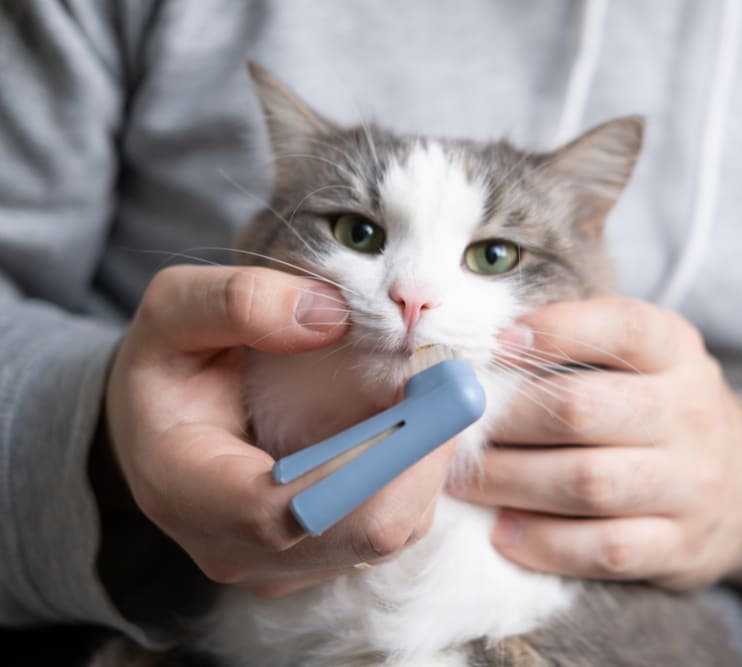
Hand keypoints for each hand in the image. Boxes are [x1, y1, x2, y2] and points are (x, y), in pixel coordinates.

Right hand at [104, 265, 454, 596]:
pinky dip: (418, 472)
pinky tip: (414, 419)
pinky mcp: (323, 559)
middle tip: (449, 375)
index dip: (378, 456)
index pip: (294, 510)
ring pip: (392, 533)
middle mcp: (239, 551)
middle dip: (423, 451)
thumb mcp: (172, 312)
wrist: (160, 427)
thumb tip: (333, 316)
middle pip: (365, 532)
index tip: (428, 383)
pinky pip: (394, 526)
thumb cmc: (167, 369)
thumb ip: (237, 302)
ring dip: (428, 459)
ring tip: (430, 388)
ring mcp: (285, 566)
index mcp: (189, 493)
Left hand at [451, 298, 741, 609]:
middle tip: (460, 430)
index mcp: (678, 352)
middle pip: (584, 411)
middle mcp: (691, 413)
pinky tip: (503, 532)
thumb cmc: (664, 409)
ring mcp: (691, 484)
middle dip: (508, 421)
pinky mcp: (680, 546)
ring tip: (465, 482)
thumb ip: (582, 341)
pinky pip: (603, 549)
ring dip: (511, 483)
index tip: (497, 343)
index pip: (623, 328)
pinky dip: (544, 543)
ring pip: (588, 484)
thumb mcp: (647, 358)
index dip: (556, 332)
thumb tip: (489, 343)